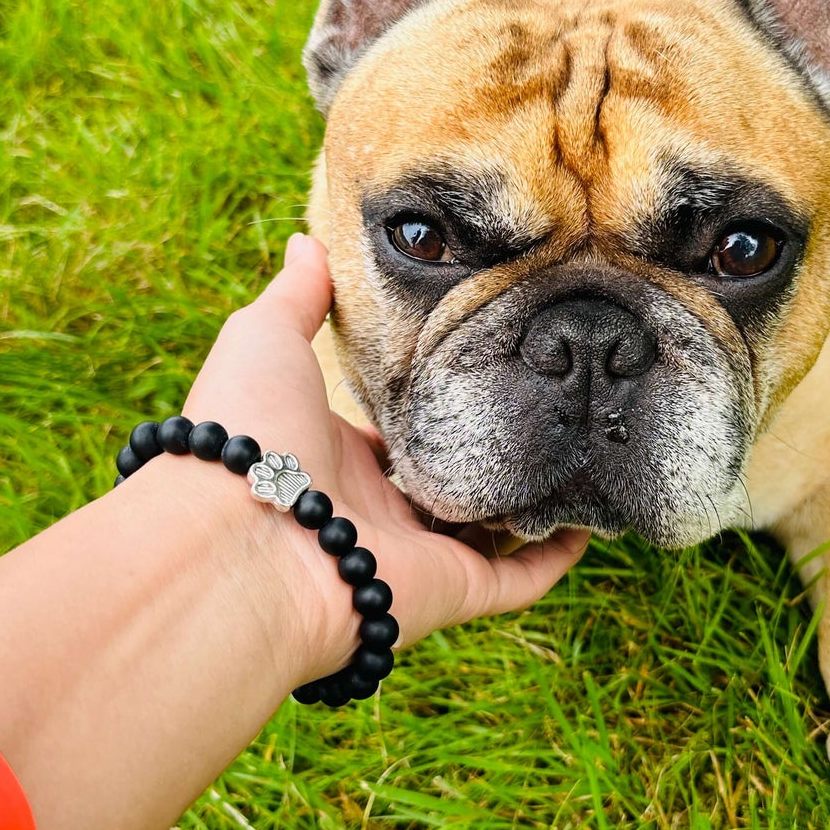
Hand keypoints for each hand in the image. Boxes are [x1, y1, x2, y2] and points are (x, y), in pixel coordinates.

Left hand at [177, 233, 589, 686]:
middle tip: (547, 402)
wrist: (242, 540)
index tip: (480, 360)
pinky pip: (516, 577)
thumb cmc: (249, 433)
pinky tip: (587, 521)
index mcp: (335, 455)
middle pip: (446, 479)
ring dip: (529, 501)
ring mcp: (417, 552)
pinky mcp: (451, 588)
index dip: (433, 401)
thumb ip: (297, 295)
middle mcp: (376, 508)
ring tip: (579, 454)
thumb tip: (306, 240)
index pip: (394, 432)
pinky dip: (553, 557)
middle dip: (488, 448)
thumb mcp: (265, 338)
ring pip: (488, 529)